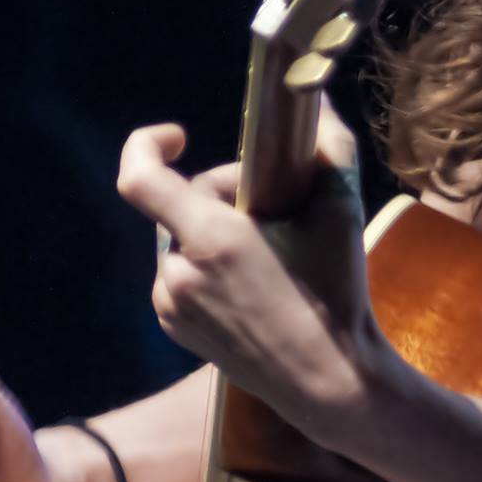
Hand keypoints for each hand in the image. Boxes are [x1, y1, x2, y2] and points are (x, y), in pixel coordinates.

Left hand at [116, 104, 381, 439]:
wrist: (329, 380)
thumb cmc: (337, 294)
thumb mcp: (342, 211)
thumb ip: (330, 145)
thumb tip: (319, 100)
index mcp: (210, 239)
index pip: (138, 177)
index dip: (146, 143)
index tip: (178, 135)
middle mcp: (177, 273)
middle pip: (180, 205)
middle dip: (223, 196)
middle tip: (274, 209)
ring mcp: (171, 306)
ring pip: (180, 243)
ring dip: (213, 234)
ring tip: (267, 254)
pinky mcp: (175, 330)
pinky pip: (179, 278)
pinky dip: (207, 269)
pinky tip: (252, 286)